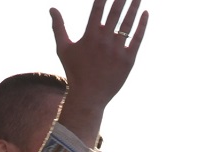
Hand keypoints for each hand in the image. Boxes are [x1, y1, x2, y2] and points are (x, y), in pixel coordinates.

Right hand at [50, 0, 147, 145]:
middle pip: (116, 12)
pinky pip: (137, 38)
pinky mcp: (128, 60)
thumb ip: (58, 27)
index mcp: (90, 35)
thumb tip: (52, 8)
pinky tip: (145, 13)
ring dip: (134, 6)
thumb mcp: (63, 48)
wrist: (88, 97)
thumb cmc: (74, 72)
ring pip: (128, 23)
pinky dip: (142, 25)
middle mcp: (104, 40)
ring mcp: (117, 50)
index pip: (98, 8)